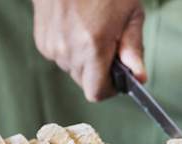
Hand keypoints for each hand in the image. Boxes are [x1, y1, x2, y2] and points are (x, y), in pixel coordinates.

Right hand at [31, 0, 145, 101]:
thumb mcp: (130, 13)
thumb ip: (133, 49)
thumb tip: (138, 77)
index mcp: (92, 46)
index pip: (96, 92)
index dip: (109, 89)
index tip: (116, 79)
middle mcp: (69, 50)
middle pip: (84, 82)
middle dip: (98, 71)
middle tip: (107, 44)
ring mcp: (52, 47)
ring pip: (72, 69)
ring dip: (83, 59)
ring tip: (90, 30)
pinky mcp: (42, 41)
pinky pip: (60, 57)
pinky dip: (70, 48)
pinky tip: (76, 26)